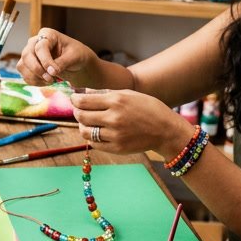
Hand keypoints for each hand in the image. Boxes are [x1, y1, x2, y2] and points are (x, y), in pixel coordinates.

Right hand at [18, 29, 97, 85]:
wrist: (75, 63)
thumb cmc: (76, 55)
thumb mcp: (74, 57)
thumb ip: (63, 62)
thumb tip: (51, 72)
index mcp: (47, 34)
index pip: (40, 47)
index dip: (45, 61)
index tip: (54, 72)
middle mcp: (35, 42)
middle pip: (27, 55)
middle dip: (37, 69)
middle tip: (50, 79)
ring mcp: (30, 54)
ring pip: (22, 66)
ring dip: (35, 77)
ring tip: (51, 80)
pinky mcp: (28, 65)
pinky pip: (24, 75)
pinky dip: (34, 81)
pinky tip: (46, 82)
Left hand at [71, 90, 190, 156]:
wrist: (166, 130)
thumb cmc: (148, 108)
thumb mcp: (128, 94)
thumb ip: (104, 93)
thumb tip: (82, 93)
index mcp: (116, 100)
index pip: (83, 101)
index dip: (75, 100)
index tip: (74, 99)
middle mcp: (113, 118)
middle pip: (81, 116)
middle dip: (77, 112)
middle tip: (80, 110)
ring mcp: (115, 135)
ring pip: (84, 131)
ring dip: (83, 126)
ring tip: (89, 122)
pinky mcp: (116, 148)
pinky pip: (94, 143)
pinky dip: (92, 137)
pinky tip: (98, 132)